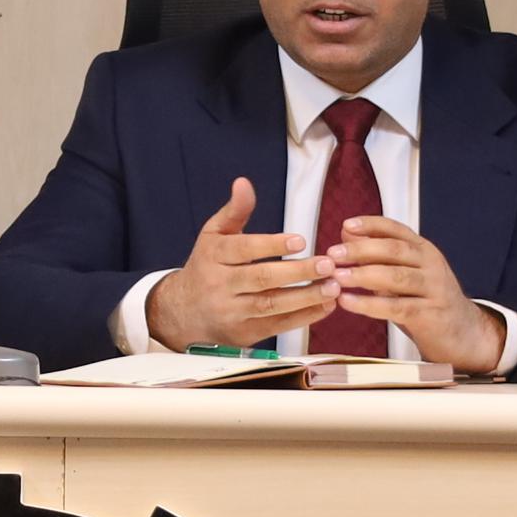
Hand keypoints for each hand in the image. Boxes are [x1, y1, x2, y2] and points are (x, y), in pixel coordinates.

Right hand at [146, 179, 335, 349]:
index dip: (272, 245)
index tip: (301, 240)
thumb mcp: (213, 235)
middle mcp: (221, 286)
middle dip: (297, 272)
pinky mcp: (245, 333)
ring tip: (333, 287)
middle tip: (327, 264)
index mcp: (213, 256)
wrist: (183, 312)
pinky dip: (304, 317)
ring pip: (271, 305)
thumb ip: (234, 211)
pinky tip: (325, 305)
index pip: (243, 250)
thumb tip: (244, 183)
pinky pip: (278, 325)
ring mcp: (233, 312)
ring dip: (306, 297)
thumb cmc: (206, 267)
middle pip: (261, 280)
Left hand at [325, 218, 509, 375]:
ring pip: (395, 277)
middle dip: (360, 250)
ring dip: (362, 275)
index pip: (396, 230)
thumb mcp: (405, 274)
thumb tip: (348, 235)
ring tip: (337, 277)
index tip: (346, 225)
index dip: (370, 225)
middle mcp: (430, 265)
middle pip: (394, 250)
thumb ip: (378, 256)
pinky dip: (369, 304)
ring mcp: (433, 289)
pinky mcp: (430, 315)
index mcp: (424, 250)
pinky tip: (349, 302)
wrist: (463, 334)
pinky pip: (396, 307)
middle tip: (333, 254)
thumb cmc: (429, 302)